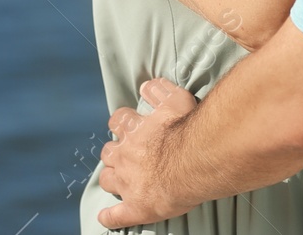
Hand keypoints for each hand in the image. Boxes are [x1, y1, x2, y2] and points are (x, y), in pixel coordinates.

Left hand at [97, 78, 199, 229]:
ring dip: (111, 177)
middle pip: (108, 151)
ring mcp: (128, 183)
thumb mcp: (177, 99)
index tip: (129, 123)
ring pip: (107, 179)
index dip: (123, 121)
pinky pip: (115, 216)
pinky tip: (107, 216)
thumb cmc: (189, 130)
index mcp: (133, 130)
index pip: (118, 120)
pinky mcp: (135, 207)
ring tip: (120, 178)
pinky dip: (110, 216)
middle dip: (115, 151)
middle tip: (128, 152)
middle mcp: (125, 156)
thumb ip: (160, 91)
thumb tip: (147, 86)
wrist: (195, 161)